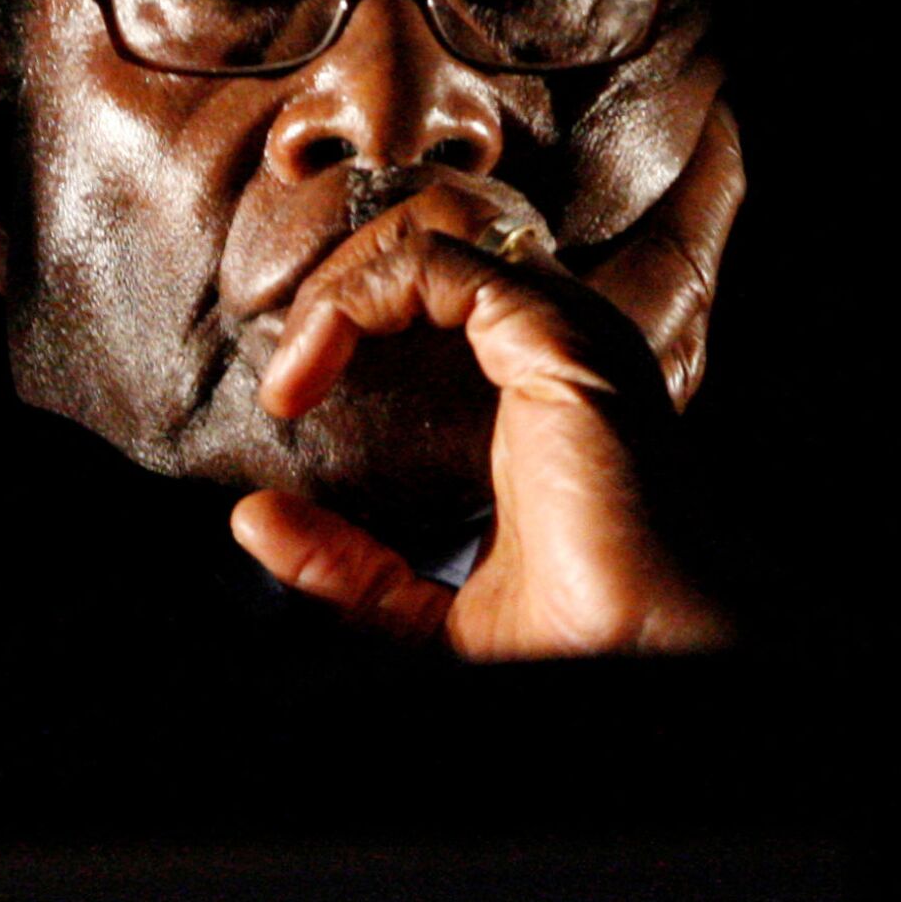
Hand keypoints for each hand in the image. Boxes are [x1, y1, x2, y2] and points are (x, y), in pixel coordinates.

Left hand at [229, 92, 743, 657]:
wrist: (647, 667)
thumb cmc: (579, 646)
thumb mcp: (426, 611)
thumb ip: (346, 566)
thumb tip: (253, 516)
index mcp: (540, 390)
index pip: (439, 295)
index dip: (350, 319)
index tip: (286, 404)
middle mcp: (558, 342)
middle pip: (429, 248)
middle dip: (339, 288)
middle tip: (286, 371)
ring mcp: (562, 328)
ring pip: (429, 233)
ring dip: (339, 284)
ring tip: (294, 364)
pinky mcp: (552, 331)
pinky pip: (432, 260)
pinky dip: (351, 297)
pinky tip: (311, 366)